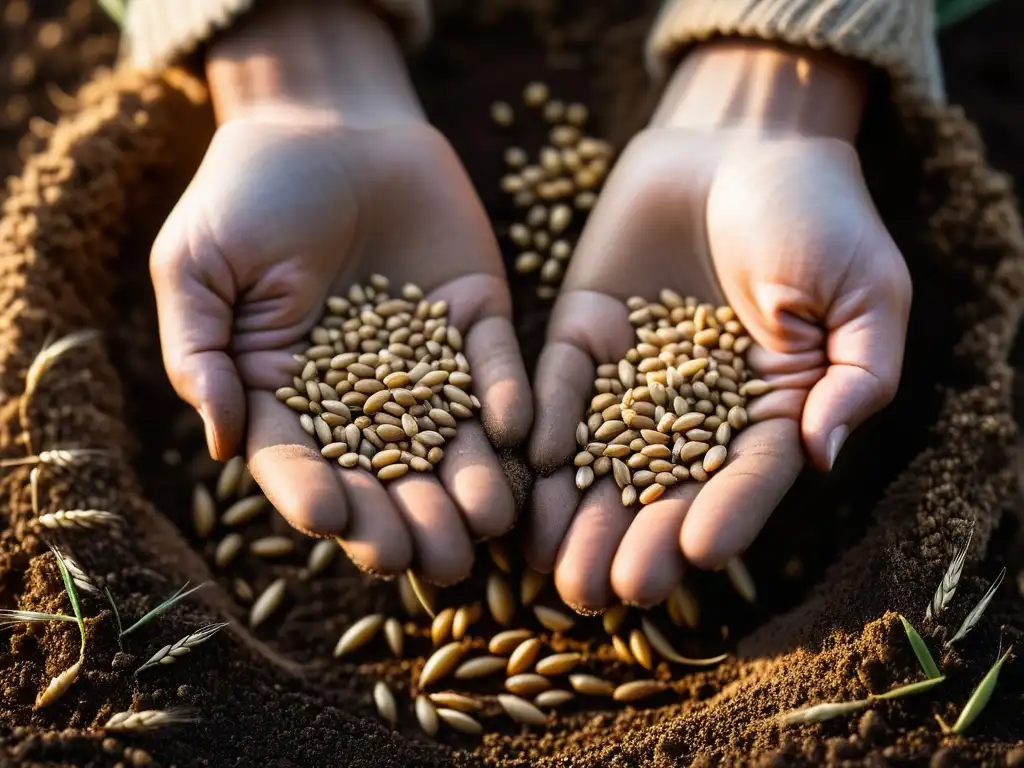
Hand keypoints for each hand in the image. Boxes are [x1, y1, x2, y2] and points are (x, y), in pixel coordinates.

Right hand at [151, 0, 530, 584]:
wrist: (328, 121)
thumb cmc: (246, 192)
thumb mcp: (197, 265)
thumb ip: (202, 351)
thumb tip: (219, 442)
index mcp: (287, 392)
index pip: (299, 461)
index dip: (314, 494)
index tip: (331, 523)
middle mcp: (362, 394)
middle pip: (384, 473)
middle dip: (405, 518)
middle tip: (427, 559)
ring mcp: (426, 361)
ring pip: (450, 438)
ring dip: (469, 483)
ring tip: (486, 523)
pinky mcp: (477, 320)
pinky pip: (496, 365)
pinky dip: (507, 395)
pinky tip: (516, 431)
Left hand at [526, 40, 910, 610]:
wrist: (740, 139)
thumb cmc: (820, 211)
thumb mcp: (866, 290)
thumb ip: (855, 373)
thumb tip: (824, 453)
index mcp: (768, 408)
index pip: (746, 476)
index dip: (726, 514)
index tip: (698, 553)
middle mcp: (693, 407)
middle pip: (661, 486)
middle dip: (632, 538)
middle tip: (602, 590)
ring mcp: (632, 374)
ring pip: (599, 454)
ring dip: (574, 508)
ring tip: (548, 561)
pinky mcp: (581, 333)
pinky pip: (558, 387)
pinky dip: (541, 424)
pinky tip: (525, 465)